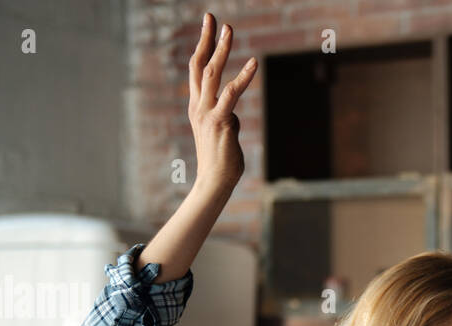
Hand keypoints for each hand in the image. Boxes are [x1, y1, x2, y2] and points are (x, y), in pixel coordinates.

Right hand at [188, 13, 255, 192]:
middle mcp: (198, 106)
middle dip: (206, 39)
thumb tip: (233, 115)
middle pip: (200, 64)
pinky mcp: (220, 121)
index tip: (208, 28)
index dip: (202, 47)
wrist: (214, 182)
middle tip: (212, 17)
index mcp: (197, 107)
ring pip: (212, 73)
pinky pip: (232, 93)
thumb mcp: (222, 134)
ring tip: (229, 30)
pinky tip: (254, 64)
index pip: (197, 70)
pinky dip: (244, 76)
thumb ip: (226, 118)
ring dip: (221, 49)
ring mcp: (207, 112)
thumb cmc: (221, 161)